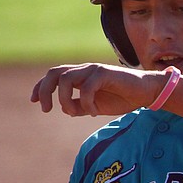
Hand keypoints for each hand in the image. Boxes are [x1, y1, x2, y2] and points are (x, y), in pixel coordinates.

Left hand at [30, 63, 163, 116]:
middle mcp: (84, 70)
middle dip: (44, 91)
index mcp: (80, 76)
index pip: (53, 76)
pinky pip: (86, 88)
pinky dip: (86, 102)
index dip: (40, 87)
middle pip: (54, 74)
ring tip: (72, 111)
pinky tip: (94, 112)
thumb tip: (66, 108)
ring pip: (66, 79)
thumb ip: (80, 106)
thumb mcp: (97, 106)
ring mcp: (94, 70)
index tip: (35, 102)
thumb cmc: (123, 98)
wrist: (146, 93)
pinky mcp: (104, 74)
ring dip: (65, 98)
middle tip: (46, 109)